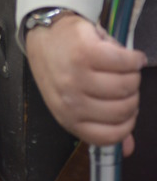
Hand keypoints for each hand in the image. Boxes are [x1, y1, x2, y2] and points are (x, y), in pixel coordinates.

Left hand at [26, 13, 146, 155]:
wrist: (45, 32)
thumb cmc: (62, 65)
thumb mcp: (75, 100)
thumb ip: (101, 124)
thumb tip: (128, 148)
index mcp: (68, 118)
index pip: (110, 136)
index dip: (127, 123)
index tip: (128, 107)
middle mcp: (71, 100)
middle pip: (124, 108)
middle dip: (132, 95)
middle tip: (125, 81)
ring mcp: (77, 76)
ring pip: (127, 85)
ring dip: (133, 75)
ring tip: (126, 68)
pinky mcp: (86, 52)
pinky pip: (125, 62)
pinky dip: (134, 59)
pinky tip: (131, 57)